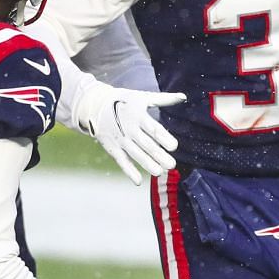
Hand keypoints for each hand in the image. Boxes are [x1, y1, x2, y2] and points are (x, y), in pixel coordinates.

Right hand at [66, 80, 183, 184]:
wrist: (95, 105)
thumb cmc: (124, 101)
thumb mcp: (143, 97)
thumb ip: (164, 99)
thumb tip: (183, 97)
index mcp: (138, 115)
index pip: (153, 128)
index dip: (163, 137)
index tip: (174, 146)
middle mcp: (129, 128)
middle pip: (146, 144)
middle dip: (158, 155)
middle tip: (171, 165)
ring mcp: (120, 139)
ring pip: (135, 154)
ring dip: (147, 164)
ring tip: (159, 172)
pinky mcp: (112, 148)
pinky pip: (121, 161)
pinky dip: (128, 171)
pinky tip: (138, 181)